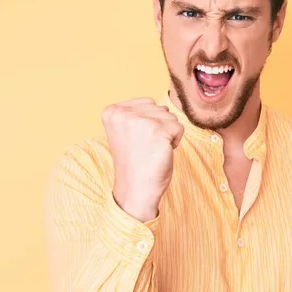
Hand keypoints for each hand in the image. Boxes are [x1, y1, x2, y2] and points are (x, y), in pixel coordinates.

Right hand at [102, 98, 183, 221]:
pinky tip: (161, 153)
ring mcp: (140, 121)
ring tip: (152, 150)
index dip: (148, 123)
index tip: (136, 140)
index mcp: (112, 112)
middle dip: (159, 127)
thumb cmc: (135, 162)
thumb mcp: (127, 130)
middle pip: (160, 108)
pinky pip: (179, 128)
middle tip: (146, 147)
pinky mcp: (158, 130)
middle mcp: (123, 113)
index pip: (147, 102)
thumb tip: (163, 106)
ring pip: (170, 117)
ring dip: (167, 134)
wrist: (136, 189)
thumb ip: (137, 114)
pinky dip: (175, 141)